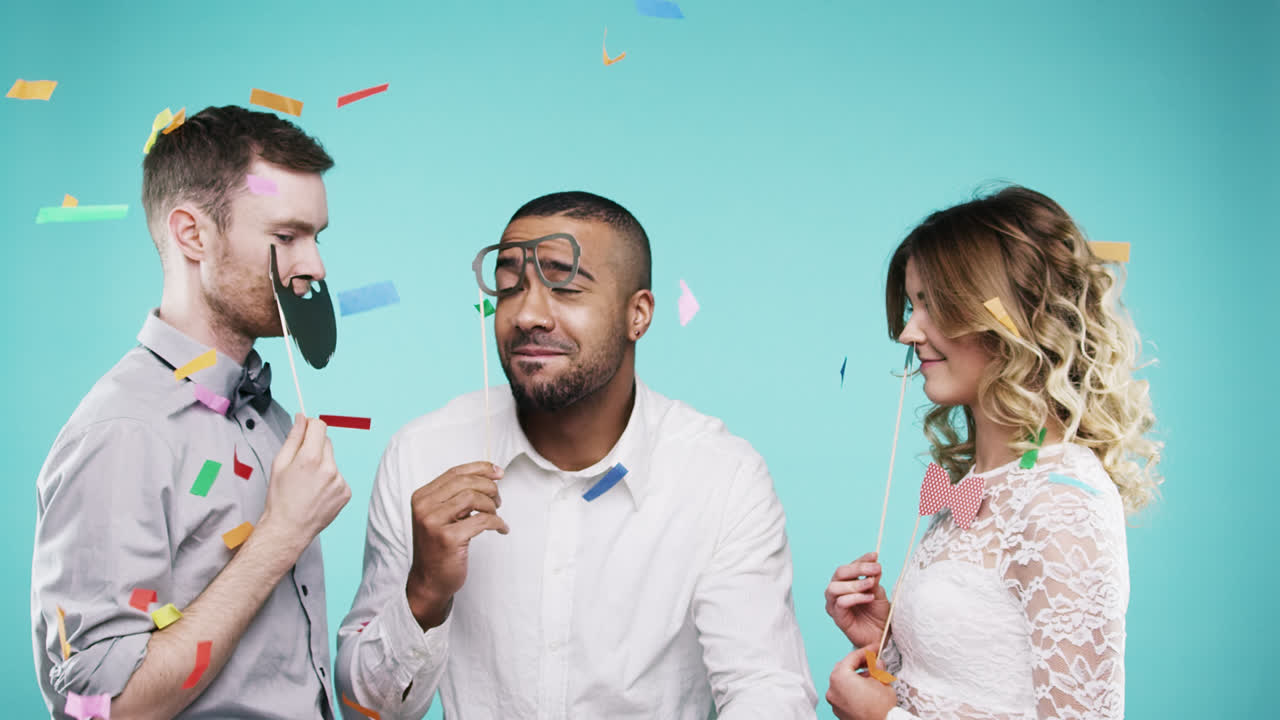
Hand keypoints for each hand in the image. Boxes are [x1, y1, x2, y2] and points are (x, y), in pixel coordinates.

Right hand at [261, 415, 351, 548]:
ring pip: (333, 461)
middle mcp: (329, 468)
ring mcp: (340, 481)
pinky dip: (330, 481)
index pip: (319, 426)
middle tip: (301, 466)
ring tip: (308, 484)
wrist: (288, 529)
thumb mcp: (280, 464)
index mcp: (310, 458)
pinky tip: (317, 493)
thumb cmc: (280, 498)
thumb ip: (293, 437)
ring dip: (323, 466)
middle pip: (326, 442)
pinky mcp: (346, 492)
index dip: (311, 425)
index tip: (306, 429)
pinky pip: (339, 477)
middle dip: (315, 448)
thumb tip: (301, 418)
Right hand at [405, 461, 508, 629]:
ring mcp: (433, 522)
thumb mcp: (442, 515)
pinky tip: (501, 528)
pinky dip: (497, 522)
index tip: (499, 472)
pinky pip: (482, 520)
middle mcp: (424, 507)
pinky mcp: (448, 538)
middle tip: (499, 500)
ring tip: (495, 515)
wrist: (428, 581)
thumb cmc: (439, 547)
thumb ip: (457, 496)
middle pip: (466, 482)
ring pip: (473, 498)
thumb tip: (490, 475)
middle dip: (489, 488)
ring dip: (492, 505)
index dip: (480, 468)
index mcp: (422, 497)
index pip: (455, 472)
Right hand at [825, 552, 890, 648]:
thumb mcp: (879, 593)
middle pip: (839, 573)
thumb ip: (873, 580)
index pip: (850, 566)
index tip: (875, 556)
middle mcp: (837, 591)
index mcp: (847, 582)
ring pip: (834, 587)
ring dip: (854, 584)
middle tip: (876, 568)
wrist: (882, 636)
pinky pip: (840, 603)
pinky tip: (868, 597)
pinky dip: (855, 597)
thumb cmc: (879, 614)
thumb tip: (874, 564)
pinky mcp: (837, 617)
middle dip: (858, 568)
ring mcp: (834, 604)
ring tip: (871, 584)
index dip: (862, 560)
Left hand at [826, 645, 897, 719]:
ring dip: (856, 676)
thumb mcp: (882, 680)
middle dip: (858, 663)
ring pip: (843, 682)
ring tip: (871, 675)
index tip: (874, 649)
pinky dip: (852, 688)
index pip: (852, 657)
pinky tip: (866, 688)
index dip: (866, 651)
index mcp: (840, 678)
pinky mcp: (839, 711)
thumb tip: (877, 663)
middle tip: (872, 661)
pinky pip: (843, 694)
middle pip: (844, 668)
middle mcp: (832, 689)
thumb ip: (876, 667)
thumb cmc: (881, 708)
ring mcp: (834, 702)